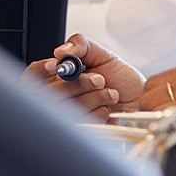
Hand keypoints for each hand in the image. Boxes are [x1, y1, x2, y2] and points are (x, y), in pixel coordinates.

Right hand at [25, 34, 145, 121]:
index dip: (41, 69)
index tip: (56, 64)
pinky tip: (109, 109)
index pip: (33, 74)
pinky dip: (101, 111)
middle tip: (100, 79)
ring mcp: (69, 115)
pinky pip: (83, 121)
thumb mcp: (103, 54)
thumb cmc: (122, 80)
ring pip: (67, 106)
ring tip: (111, 93)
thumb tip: (61, 51)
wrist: (142, 100)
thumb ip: (81, 44)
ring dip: (96, 96)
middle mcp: (60, 96)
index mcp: (60, 77)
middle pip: (50, 92)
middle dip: (79, 83)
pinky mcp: (81, 130)